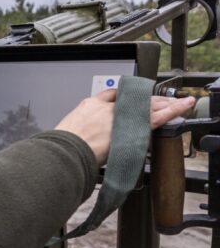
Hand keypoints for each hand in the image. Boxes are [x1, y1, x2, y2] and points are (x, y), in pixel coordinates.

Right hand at [55, 90, 194, 164]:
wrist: (68, 151)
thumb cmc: (63, 147)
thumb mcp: (67, 133)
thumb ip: (77, 133)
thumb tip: (77, 142)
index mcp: (87, 106)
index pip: (109, 96)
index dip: (122, 96)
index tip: (128, 99)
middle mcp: (105, 107)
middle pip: (130, 99)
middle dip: (145, 99)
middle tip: (157, 100)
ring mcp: (119, 114)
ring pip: (146, 106)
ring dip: (162, 103)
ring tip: (176, 102)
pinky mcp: (132, 125)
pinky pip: (157, 115)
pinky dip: (173, 110)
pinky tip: (184, 105)